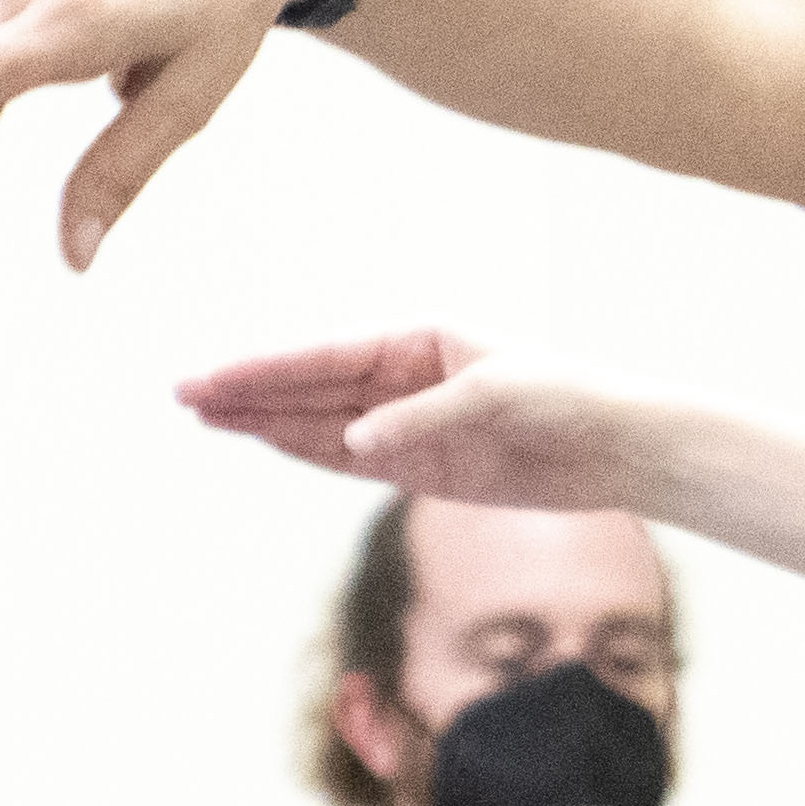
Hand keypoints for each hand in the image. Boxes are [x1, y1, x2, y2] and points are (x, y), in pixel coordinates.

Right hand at [182, 331, 659, 512]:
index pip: (327, 357)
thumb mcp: (499, 397)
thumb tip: (357, 446)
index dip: (265, 370)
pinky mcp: (427, 466)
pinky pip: (354, 460)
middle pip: (313, 387)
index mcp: (422, 339)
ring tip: (207, 419)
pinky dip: (310, 453)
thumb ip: (423, 420)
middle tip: (183, 397)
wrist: (621, 444)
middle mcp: (408, 376)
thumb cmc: (570, 397)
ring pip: (322, 424)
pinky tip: (267, 444)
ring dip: (267, 423)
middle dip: (250, 393)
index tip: (211, 378)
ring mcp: (412, 422)